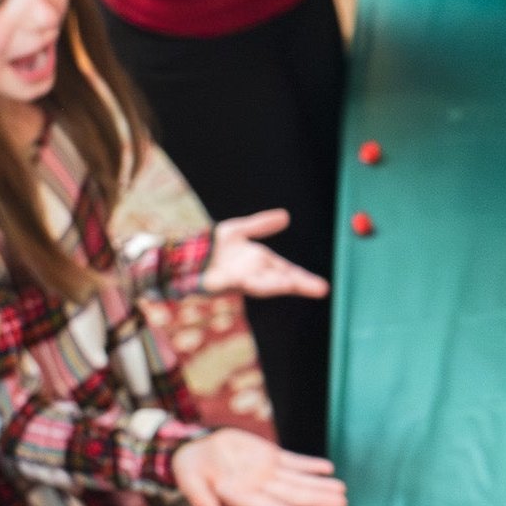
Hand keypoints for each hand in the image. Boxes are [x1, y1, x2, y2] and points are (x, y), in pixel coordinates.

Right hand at [173, 427, 346, 505]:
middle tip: (344, 505)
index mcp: (241, 496)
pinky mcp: (268, 456)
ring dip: (320, 484)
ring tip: (343, 490)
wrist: (194, 449)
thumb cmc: (188, 469)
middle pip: (294, 495)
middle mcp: (259, 487)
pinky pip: (293, 460)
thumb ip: (200, 498)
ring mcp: (266, 472)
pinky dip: (310, 464)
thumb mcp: (189, 480)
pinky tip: (328, 468)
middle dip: (318, 500)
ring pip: (299, 479)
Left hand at [200, 209, 328, 299]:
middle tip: (323, 289)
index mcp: (259, 262)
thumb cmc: (209, 246)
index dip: (304, 279)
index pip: (287, 271)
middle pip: (282, 279)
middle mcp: (253, 273)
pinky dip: (259, 283)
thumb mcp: (238, 230)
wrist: (182, 256)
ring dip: (281, 284)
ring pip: (265, 283)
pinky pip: (245, 283)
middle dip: (301, 285)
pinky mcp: (225, 282)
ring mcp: (240, 279)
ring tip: (297, 284)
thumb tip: (286, 216)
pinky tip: (268, 283)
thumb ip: (261, 225)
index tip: (323, 287)